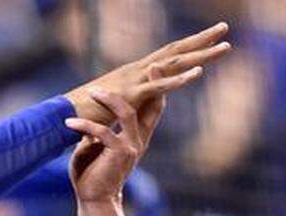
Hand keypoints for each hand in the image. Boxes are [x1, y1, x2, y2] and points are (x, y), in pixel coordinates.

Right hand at [65, 22, 230, 124]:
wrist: (60, 117)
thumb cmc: (81, 113)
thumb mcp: (110, 105)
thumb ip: (125, 102)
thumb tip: (132, 105)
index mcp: (133, 73)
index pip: (166, 55)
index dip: (188, 45)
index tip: (210, 37)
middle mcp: (136, 71)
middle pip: (174, 51)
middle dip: (201, 40)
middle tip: (225, 28)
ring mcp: (134, 81)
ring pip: (173, 64)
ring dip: (200, 55)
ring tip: (224, 47)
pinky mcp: (130, 95)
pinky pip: (158, 86)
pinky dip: (179, 80)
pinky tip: (198, 74)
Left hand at [65, 80, 162, 203]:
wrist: (94, 200)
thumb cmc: (92, 174)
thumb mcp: (94, 148)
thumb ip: (98, 132)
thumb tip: (91, 117)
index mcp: (135, 138)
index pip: (151, 109)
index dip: (156, 89)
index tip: (155, 68)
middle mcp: (138, 140)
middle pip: (151, 106)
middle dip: (154, 84)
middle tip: (154, 64)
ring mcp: (130, 146)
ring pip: (127, 113)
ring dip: (109, 99)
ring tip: (93, 91)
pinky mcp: (118, 154)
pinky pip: (103, 133)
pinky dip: (84, 125)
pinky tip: (69, 123)